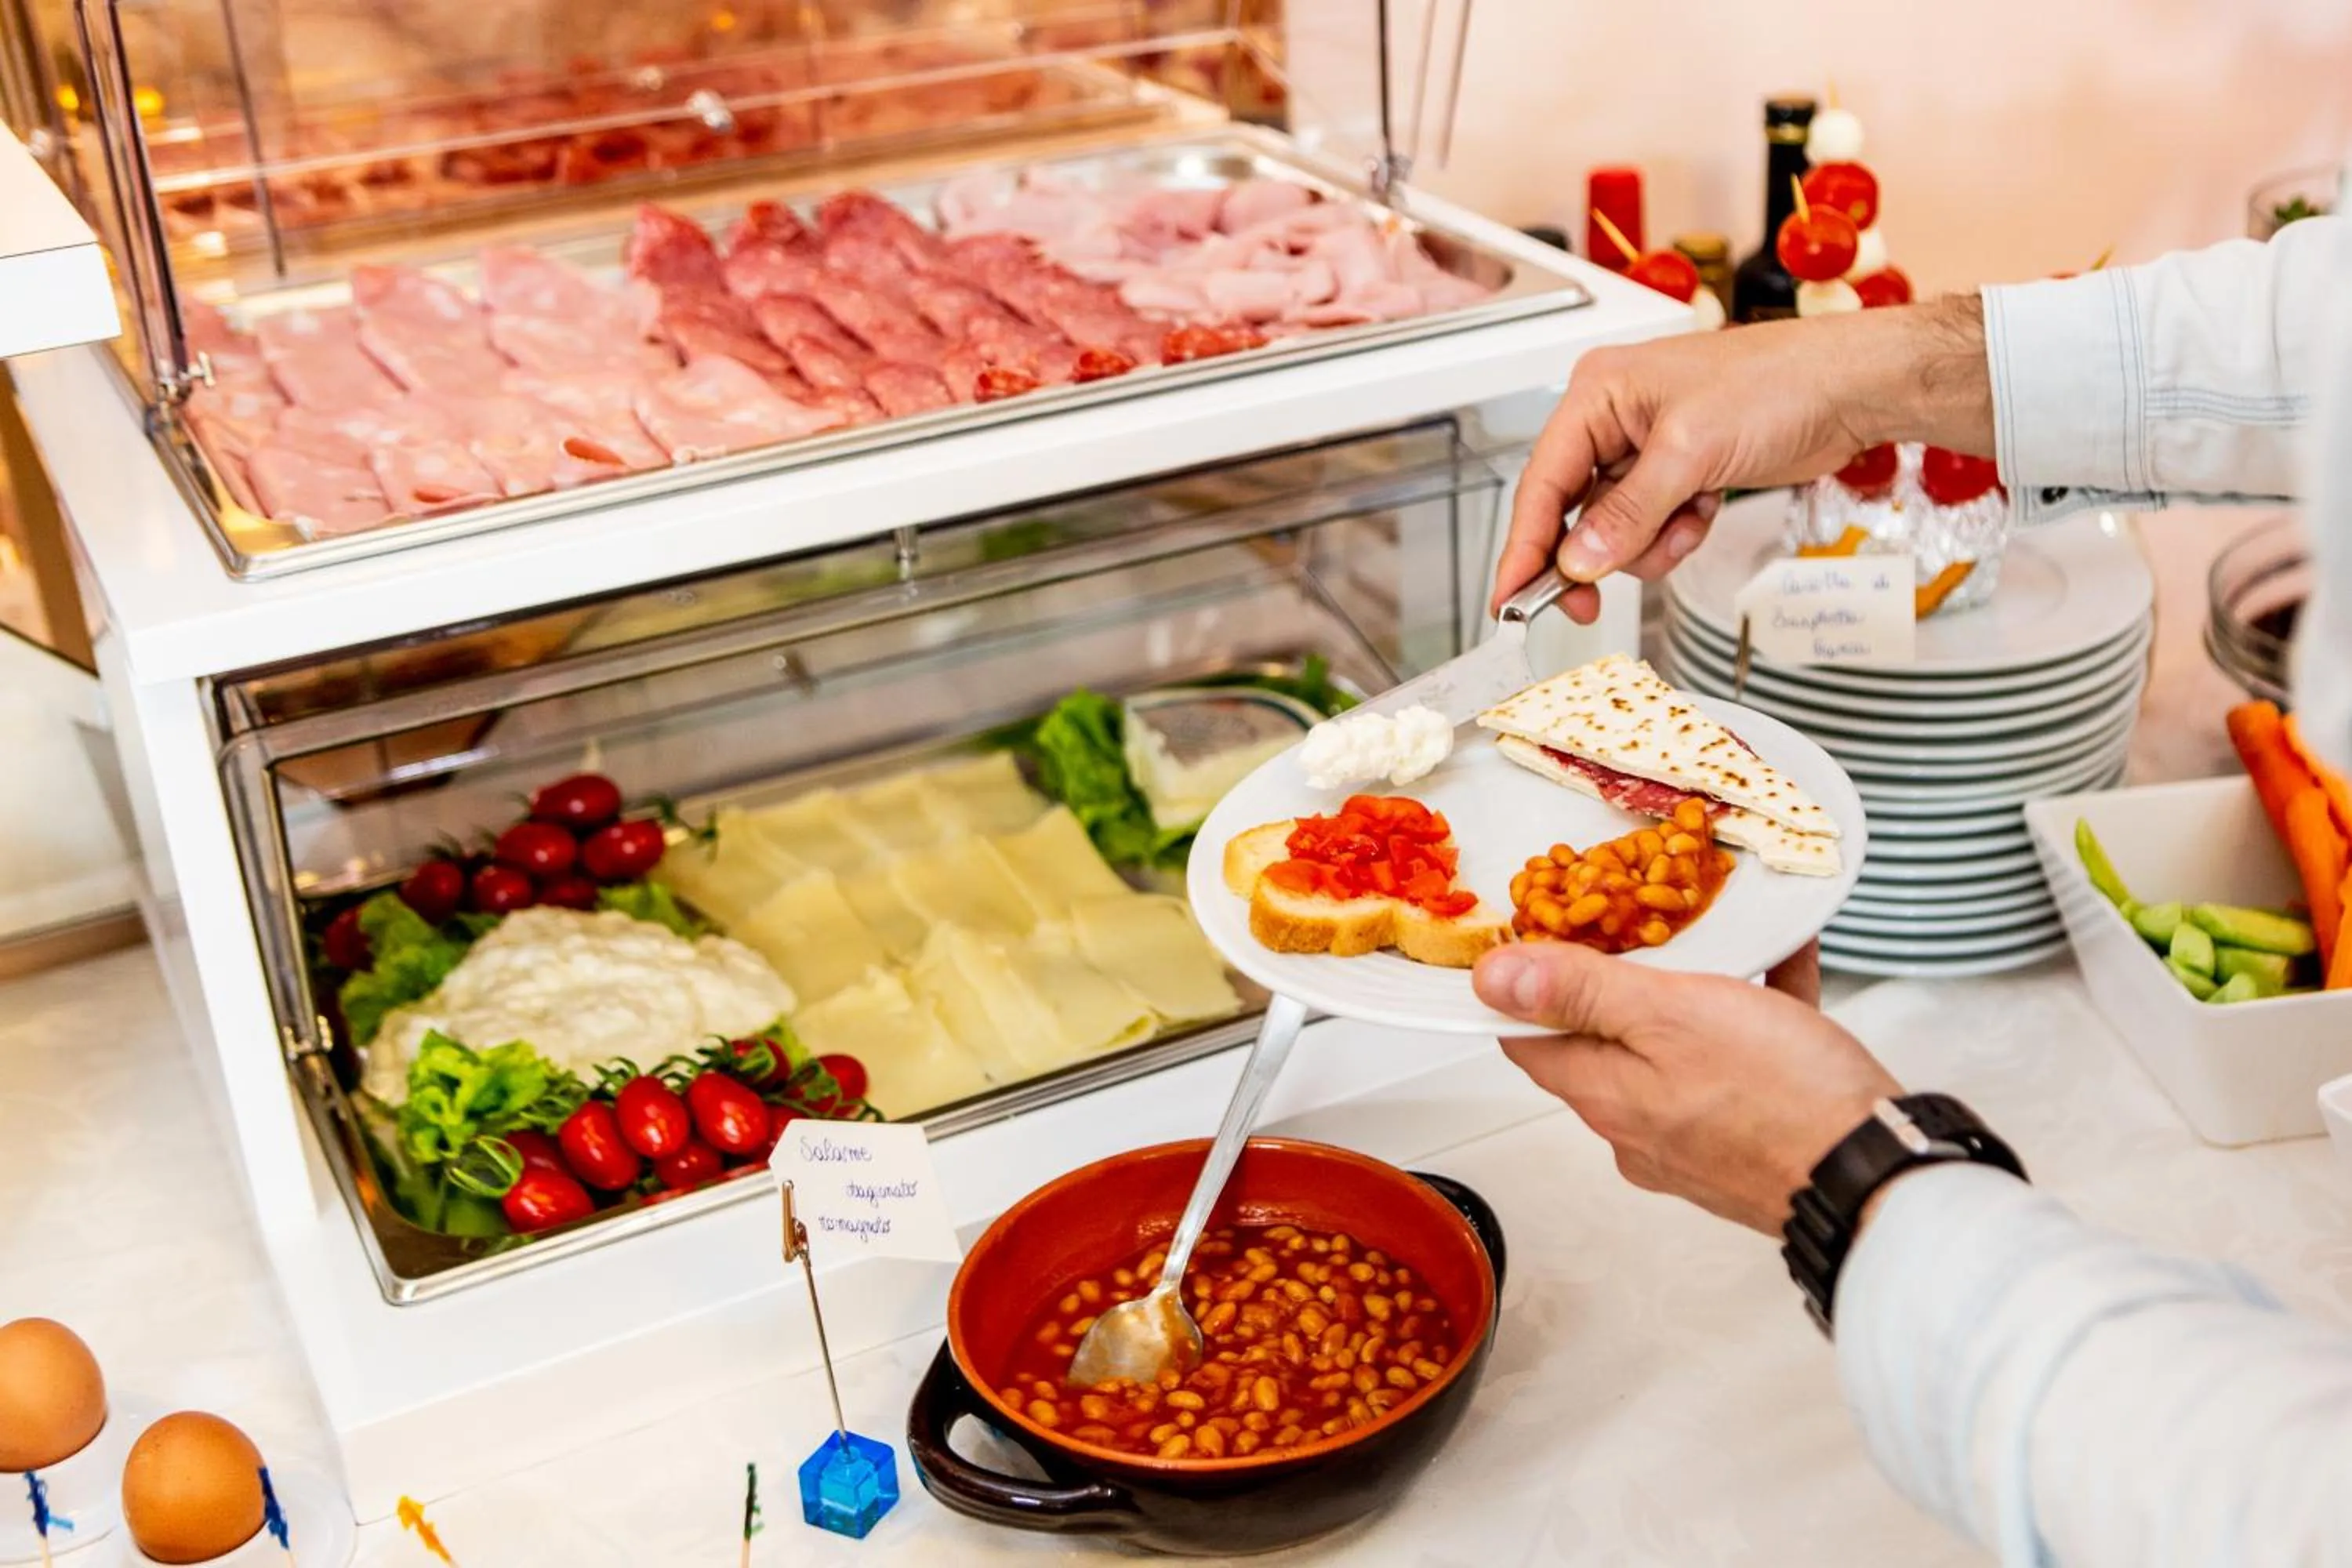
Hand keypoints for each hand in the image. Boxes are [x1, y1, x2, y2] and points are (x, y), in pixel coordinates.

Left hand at [1471, 939, 1899, 1233]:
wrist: (1881, 1175)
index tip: (1540, 931)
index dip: (1525, 983)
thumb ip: (1580, 994)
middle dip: (1617, 981)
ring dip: (1691, 994)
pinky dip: (1754, 1013)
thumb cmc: (1781, 1093)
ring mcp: (1699, 1141)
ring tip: (1721, 937)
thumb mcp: (1670, 1016)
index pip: (1530, 1039)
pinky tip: (1782, 962)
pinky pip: (1741, 1063)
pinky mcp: (1756, 1143)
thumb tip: (1490, 980)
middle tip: (1638, 920)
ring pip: (1676, 1049)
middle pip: (1604, 1042)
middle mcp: (1640, 1130)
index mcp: (1607, 1097)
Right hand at [1493, 298, 1994, 621]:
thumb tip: (1579, 560)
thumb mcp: (1690, 452)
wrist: (1850, 389)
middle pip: (1570, 512)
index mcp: (1597, 395)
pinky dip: (1673, 536)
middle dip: (1594, 553)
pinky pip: (1650, 528)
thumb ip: (1628, 512)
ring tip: (1687, 524)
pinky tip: (1704, 514)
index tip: (1508, 599)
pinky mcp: (1678, 472)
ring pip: (1612, 530)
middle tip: (1588, 603)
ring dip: (1647, 545)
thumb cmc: (1778, 385)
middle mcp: (1612, 420)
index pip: (1541, 482)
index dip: (1523, 547)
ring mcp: (1645, 449)